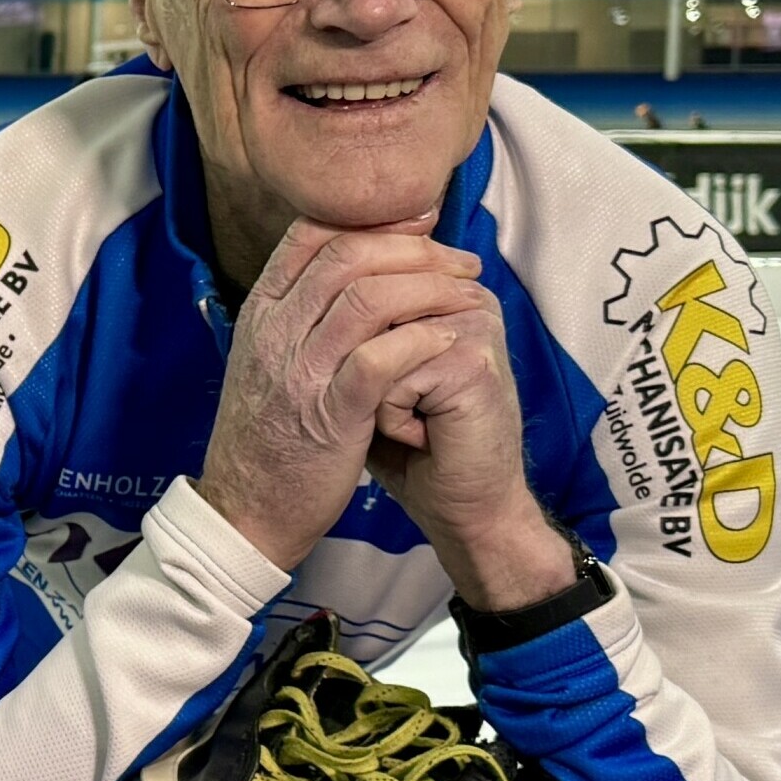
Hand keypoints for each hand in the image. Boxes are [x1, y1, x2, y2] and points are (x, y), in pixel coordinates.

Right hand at [195, 214, 493, 571]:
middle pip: (349, 255)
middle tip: (460, 263)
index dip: (374, 220)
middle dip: (416, 249)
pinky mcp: (329, 415)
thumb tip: (353, 276)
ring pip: (368, 298)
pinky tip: (449, 339)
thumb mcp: (268, 363)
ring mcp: (300, 373)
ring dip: (430, 289)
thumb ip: (301, 316)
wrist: (246, 512)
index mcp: (262, 314)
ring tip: (468, 296)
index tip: (422, 225)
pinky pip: (378, 360)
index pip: (313, 235)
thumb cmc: (270, 439)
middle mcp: (276, 333)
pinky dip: (420, 341)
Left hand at [357, 280, 579, 615]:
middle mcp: (461, 298)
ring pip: (370, 334)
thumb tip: (309, 301)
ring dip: (369, 392)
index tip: (370, 380)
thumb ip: (351, 331)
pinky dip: (390, 418)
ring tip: (403, 419)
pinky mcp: (471, 362)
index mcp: (439, 293)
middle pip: (365, 298)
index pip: (367, 276)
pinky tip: (421, 436)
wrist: (461, 505)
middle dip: (354, 361)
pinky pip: (390, 374)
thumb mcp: (371, 377)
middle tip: (388, 405)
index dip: (344, 329)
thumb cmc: (412, 445)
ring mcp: (471, 324)